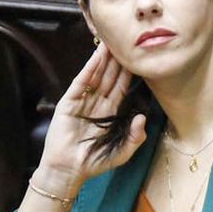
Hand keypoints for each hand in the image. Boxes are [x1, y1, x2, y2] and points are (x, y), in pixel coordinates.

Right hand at [33, 43, 146, 197]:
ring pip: (97, 76)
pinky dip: (89, 68)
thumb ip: (135, 137)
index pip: (122, 88)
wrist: (68, 170)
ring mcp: (83, 101)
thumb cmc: (94, 162)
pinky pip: (81, 82)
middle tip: (125, 41)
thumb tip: (143, 117)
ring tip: (112, 42)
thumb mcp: (122, 153)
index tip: (138, 58)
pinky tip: (97, 57)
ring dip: (104, 59)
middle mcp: (97, 103)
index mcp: (110, 113)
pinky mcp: (69, 101)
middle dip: (117, 61)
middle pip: (110, 77)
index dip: (129, 73)